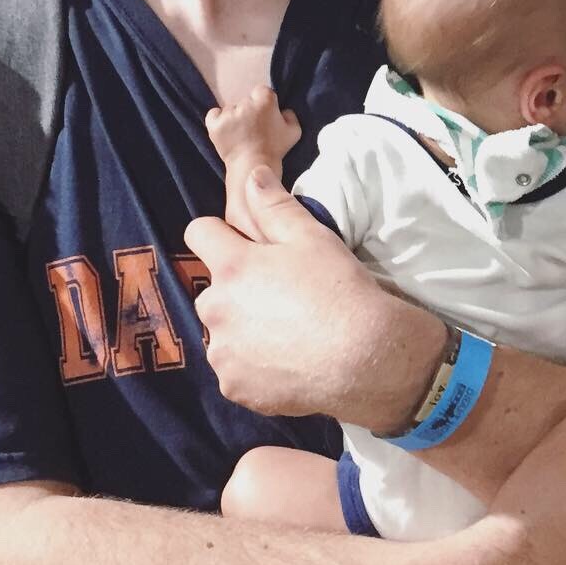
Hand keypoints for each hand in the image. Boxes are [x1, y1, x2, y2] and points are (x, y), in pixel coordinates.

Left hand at [186, 165, 445, 428]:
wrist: (366, 358)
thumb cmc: (340, 290)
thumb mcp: (313, 237)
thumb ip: (275, 205)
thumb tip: (252, 176)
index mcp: (232, 267)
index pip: (199, 233)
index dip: (222, 234)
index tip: (247, 245)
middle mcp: (215, 309)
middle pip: (214, 289)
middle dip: (238, 289)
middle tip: (281, 296)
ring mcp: (222, 353)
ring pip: (223, 332)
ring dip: (243, 329)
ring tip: (287, 334)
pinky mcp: (234, 387)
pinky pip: (235, 370)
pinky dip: (253, 367)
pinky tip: (287, 362)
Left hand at [206, 86, 300, 171]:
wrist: (253, 167)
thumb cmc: (275, 149)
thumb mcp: (294, 131)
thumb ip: (290, 115)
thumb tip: (282, 110)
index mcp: (265, 101)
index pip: (262, 91)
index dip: (264, 103)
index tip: (265, 116)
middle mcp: (245, 104)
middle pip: (246, 100)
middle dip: (249, 110)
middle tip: (254, 128)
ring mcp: (228, 114)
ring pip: (231, 109)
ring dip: (235, 118)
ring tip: (240, 134)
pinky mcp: (215, 125)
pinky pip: (213, 114)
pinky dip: (218, 120)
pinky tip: (226, 130)